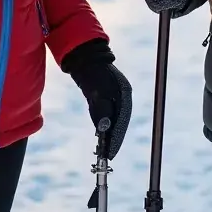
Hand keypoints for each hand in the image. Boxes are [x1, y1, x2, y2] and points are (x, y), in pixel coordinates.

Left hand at [62, 41, 131, 159]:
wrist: (86, 57)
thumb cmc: (92, 72)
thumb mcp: (97, 92)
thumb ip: (102, 110)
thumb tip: (104, 129)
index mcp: (125, 94)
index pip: (122, 120)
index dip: (117, 137)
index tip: (111, 152)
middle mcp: (123, 96)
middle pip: (120, 121)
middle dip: (114, 137)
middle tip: (107, 153)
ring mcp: (116, 95)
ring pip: (113, 118)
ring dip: (109, 132)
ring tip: (103, 148)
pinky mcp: (107, 95)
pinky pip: (107, 113)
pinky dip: (104, 124)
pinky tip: (99, 133)